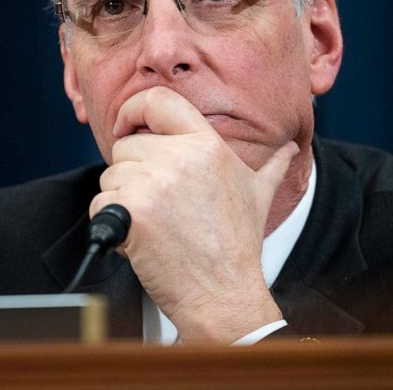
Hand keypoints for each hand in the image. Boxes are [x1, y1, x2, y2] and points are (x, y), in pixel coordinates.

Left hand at [90, 86, 298, 342]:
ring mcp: (154, 182)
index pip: (157, 99)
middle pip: (126, 146)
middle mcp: (179, 156)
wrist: (224, 294)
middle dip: (132, 173)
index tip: (125, 127)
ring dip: (121, 199)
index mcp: (207, 144)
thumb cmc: (237, 246)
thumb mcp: (259, 195)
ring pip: (111, 175)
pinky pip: (100, 203)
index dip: (132, 109)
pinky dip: (111, 223)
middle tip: (160, 204)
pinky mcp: (132, 210)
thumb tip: (291, 150)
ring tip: (156, 223)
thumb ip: (273, 166)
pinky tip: (141, 238)